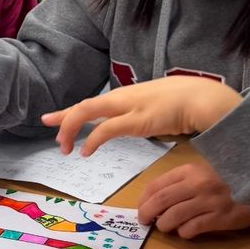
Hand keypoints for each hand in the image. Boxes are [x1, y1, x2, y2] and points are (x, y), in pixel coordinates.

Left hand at [41, 78, 242, 155]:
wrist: (204, 98)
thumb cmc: (186, 103)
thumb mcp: (157, 107)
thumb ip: (143, 114)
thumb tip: (137, 123)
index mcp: (127, 96)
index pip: (93, 103)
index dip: (72, 111)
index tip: (53, 117)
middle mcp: (123, 98)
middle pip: (85, 105)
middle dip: (64, 116)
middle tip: (45, 123)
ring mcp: (129, 107)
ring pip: (88, 112)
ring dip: (72, 128)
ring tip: (64, 146)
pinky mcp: (137, 120)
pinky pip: (107, 130)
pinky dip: (93, 140)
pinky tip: (85, 151)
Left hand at [138, 162, 249, 237]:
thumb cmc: (230, 177)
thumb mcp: (204, 170)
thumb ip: (182, 181)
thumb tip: (156, 198)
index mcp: (189, 170)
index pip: (156, 185)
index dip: (143, 199)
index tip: (141, 208)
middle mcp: (196, 184)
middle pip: (160, 201)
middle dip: (147, 214)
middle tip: (145, 222)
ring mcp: (208, 201)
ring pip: (173, 217)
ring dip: (164, 225)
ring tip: (166, 227)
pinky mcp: (221, 217)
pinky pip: (192, 229)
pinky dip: (183, 233)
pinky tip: (186, 232)